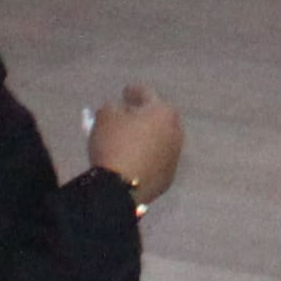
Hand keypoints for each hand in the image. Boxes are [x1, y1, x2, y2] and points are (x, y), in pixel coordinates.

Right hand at [86, 83, 183, 207]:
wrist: (119, 189)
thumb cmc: (113, 144)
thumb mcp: (105, 116)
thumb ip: (112, 107)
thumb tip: (118, 110)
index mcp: (163, 112)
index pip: (146, 95)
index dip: (133, 92)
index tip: (125, 92)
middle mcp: (175, 132)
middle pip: (158, 118)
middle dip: (144, 115)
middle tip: (128, 114)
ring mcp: (174, 157)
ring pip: (160, 140)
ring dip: (147, 137)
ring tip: (130, 138)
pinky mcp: (168, 178)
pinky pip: (156, 161)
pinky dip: (147, 157)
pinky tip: (134, 159)